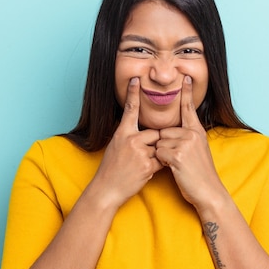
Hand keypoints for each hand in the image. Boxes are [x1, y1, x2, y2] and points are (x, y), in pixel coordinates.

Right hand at [90, 77, 162, 208]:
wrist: (107, 189)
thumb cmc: (111, 168)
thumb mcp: (115, 146)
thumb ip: (128, 136)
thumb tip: (141, 128)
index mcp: (122, 133)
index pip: (130, 110)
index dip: (133, 94)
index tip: (137, 79)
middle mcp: (130, 139)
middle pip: (155, 133)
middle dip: (154, 144)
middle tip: (141, 157)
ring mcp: (139, 152)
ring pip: (159, 148)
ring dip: (155, 157)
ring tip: (140, 166)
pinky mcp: (147, 165)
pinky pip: (161, 161)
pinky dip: (156, 167)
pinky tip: (143, 172)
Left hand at [155, 75, 227, 208]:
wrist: (209, 192)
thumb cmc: (200, 174)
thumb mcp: (198, 151)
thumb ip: (187, 138)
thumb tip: (169, 134)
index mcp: (197, 131)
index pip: (189, 108)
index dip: (186, 93)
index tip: (185, 76)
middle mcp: (192, 134)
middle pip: (163, 131)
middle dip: (164, 146)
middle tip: (179, 160)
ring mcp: (186, 143)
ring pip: (159, 142)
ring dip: (163, 156)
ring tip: (178, 166)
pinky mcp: (178, 154)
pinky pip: (159, 153)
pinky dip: (162, 162)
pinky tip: (175, 169)